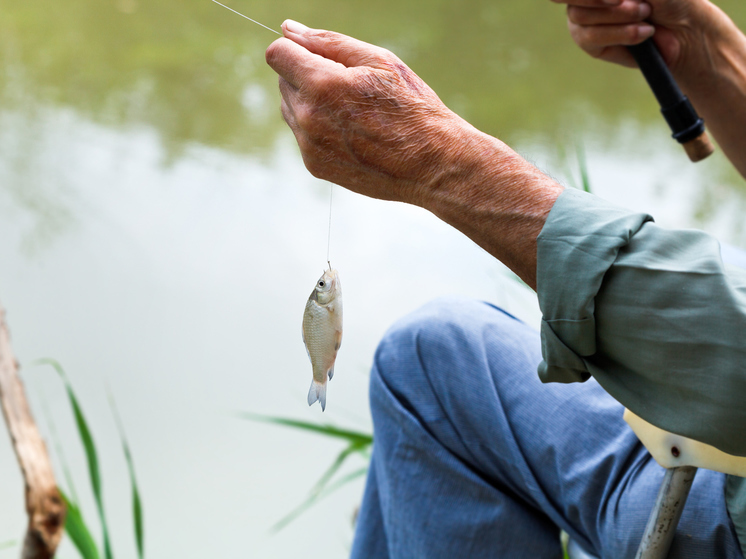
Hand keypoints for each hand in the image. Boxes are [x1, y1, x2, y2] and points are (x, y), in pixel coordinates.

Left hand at [265, 20, 478, 205]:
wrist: (430, 164)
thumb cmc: (411, 108)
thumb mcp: (378, 61)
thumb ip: (327, 42)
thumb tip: (288, 29)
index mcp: (322, 84)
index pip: (277, 54)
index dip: (296, 49)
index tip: (318, 56)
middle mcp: (308, 117)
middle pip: (283, 81)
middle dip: (307, 75)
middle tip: (348, 87)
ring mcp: (309, 145)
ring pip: (290, 109)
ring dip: (310, 102)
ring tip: (351, 111)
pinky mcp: (314, 165)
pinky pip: (302, 136)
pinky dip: (318, 129)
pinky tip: (351, 133)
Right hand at [552, 0, 712, 70]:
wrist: (683, 27)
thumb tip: (608, 1)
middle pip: (574, 0)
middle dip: (610, 3)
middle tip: (642, 5)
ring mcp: (582, 20)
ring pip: (582, 16)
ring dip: (620, 16)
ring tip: (646, 15)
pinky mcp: (590, 44)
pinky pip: (591, 37)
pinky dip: (621, 33)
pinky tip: (644, 32)